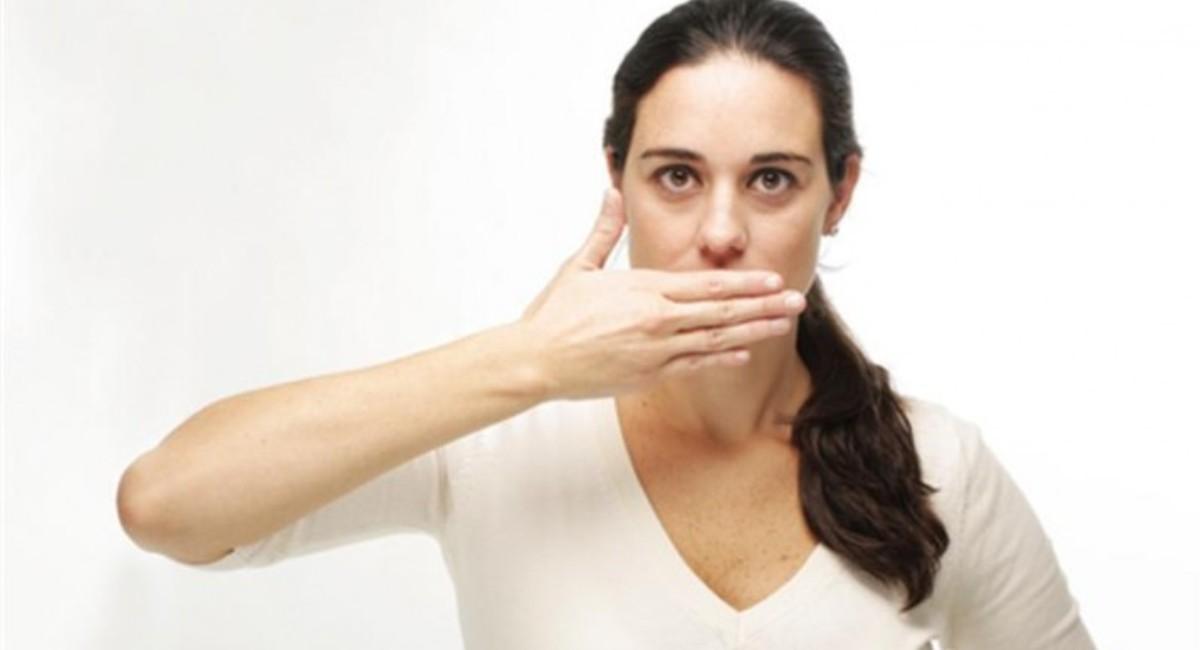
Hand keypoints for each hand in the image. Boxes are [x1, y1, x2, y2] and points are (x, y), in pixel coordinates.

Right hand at [518, 188, 806, 399]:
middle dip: (763, 305)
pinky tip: (746, 353)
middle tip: (797, 301)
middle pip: (722, 311)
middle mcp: (657, 318)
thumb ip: (604, 230)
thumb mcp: (580, 266)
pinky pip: (695, 366)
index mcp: (644, 288)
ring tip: (783, 325)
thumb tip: (611, 192)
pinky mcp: (649, 374)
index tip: (772, 278)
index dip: (744, 282)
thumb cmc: (554, 315)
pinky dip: (722, 359)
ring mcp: (656, 349)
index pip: (707, 284)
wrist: (536, 360)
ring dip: (754, 331)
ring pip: (716, 340)